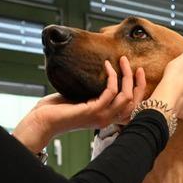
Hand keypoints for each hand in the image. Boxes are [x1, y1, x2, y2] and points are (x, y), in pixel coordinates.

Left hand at [12, 56, 145, 152]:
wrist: (43, 121)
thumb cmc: (58, 110)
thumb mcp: (82, 99)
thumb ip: (95, 93)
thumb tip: (101, 74)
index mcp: (107, 118)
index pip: (133, 106)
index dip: (139, 88)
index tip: (138, 71)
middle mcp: (108, 120)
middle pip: (133, 101)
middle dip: (136, 80)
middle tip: (131, 63)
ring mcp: (102, 117)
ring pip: (126, 97)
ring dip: (126, 76)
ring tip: (120, 61)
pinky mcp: (93, 111)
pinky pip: (110, 92)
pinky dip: (111, 77)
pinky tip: (106, 66)